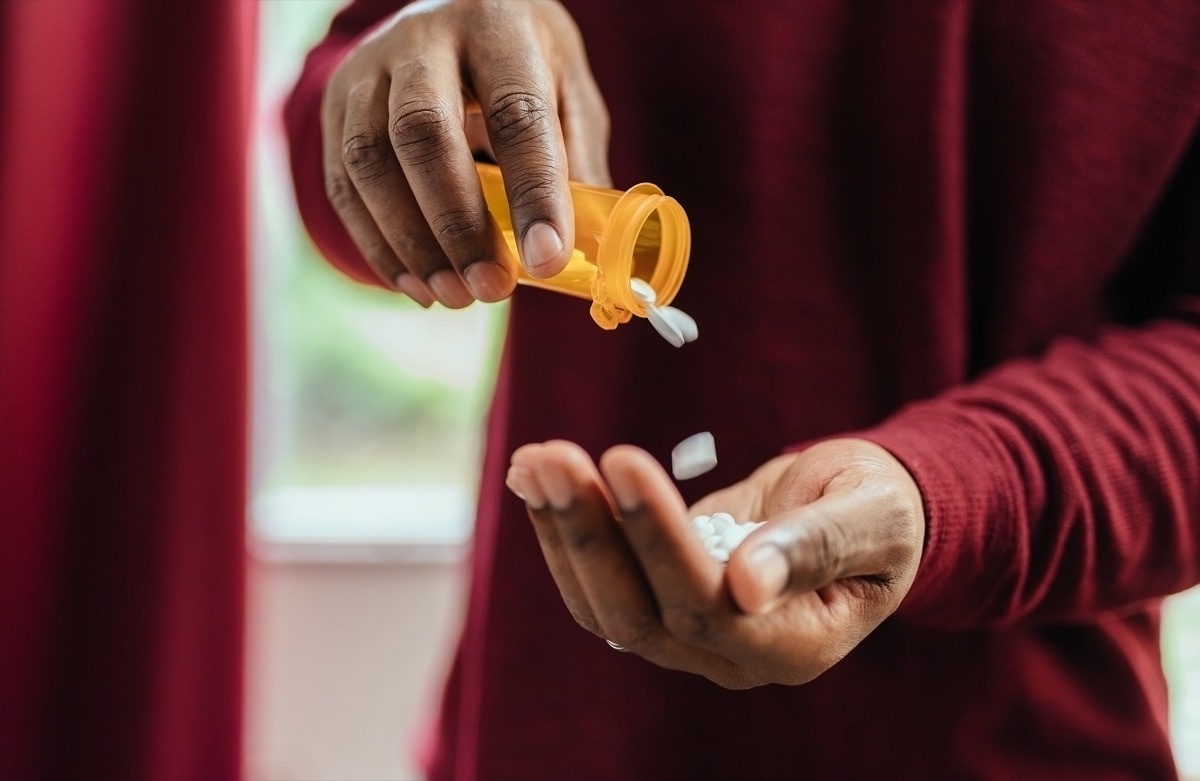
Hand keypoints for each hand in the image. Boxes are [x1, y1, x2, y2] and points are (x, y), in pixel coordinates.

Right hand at [321, 0, 610, 307]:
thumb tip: (585, 250)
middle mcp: (423, 38)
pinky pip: (343, 184)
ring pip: (370, 161)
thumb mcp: (568, 92)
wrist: (450, 15)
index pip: (516, 112)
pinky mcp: (335, 106)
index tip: (546, 260)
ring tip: (455, 296)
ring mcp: (368, 70)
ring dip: (412, 244)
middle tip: (491, 288)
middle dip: (457, 224)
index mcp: (498, 27)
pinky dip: (379, 246)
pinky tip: (418, 284)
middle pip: (423, 132)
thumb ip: (577, 162)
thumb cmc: (524, 67)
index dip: (533, 191)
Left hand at [506, 438, 924, 687]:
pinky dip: (563, 529)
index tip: (623, 458)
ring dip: (563, 529)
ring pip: (605, 603)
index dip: (658, 537)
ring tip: (535, 458)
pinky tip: (535, 473)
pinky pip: (600, 580)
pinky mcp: (660, 600)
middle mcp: (732, 656)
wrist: (859, 510)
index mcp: (795, 644)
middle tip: (552, 457)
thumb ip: (818, 546)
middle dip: (590, 533)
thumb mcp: (871, 513)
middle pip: (638, 614)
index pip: (707, 606)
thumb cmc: (879, 507)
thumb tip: (747, 583)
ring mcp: (690, 635)